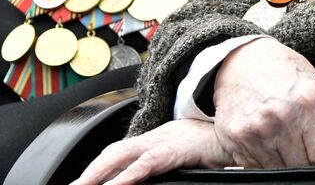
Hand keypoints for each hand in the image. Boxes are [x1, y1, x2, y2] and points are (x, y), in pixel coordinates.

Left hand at [70, 117, 227, 184]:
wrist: (237, 133)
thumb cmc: (210, 148)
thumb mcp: (179, 158)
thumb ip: (157, 167)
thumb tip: (134, 177)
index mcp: (152, 142)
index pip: (116, 154)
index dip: (95, 168)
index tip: (77, 183)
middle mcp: (153, 139)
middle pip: (112, 154)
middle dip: (88, 173)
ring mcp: (164, 142)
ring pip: (123, 155)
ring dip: (99, 173)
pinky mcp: (178, 149)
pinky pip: (150, 162)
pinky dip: (132, 173)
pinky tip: (119, 183)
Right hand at [213, 37, 314, 167]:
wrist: (244, 59)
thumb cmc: (287, 74)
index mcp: (309, 102)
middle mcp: (282, 117)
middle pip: (301, 167)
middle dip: (306, 163)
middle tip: (302, 146)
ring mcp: (256, 130)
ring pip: (278, 173)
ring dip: (284, 165)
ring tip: (284, 142)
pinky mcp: (235, 138)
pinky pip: (255, 170)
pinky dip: (263, 164)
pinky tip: (266, 143)